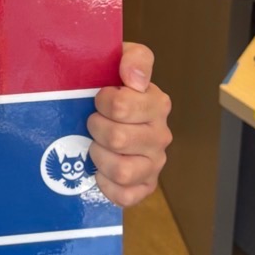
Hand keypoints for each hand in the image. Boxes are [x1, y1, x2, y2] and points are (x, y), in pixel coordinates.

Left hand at [88, 42, 169, 208]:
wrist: (106, 114)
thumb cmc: (111, 86)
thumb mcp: (120, 59)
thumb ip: (134, 58)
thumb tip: (134, 78)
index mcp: (157, 103)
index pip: (121, 106)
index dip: (102, 102)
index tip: (99, 96)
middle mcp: (161, 135)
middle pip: (118, 138)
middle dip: (96, 128)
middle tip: (92, 122)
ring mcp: (155, 163)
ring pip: (122, 170)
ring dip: (100, 157)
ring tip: (95, 146)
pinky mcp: (145, 187)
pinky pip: (125, 196)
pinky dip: (107, 185)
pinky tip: (100, 171)